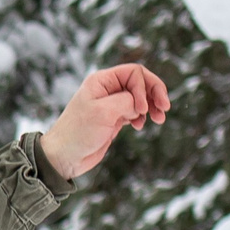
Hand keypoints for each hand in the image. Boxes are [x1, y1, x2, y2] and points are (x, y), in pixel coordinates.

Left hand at [41, 62, 170, 179]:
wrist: (64, 157)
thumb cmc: (78, 133)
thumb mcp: (103, 112)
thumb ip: (126, 101)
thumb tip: (141, 102)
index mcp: (101, 81)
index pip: (134, 72)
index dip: (144, 88)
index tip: (143, 110)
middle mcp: (107, 89)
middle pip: (140, 82)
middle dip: (154, 93)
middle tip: (165, 108)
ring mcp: (111, 104)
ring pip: (139, 97)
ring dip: (152, 106)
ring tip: (160, 119)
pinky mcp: (113, 118)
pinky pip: (134, 111)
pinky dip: (142, 116)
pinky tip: (140, 125)